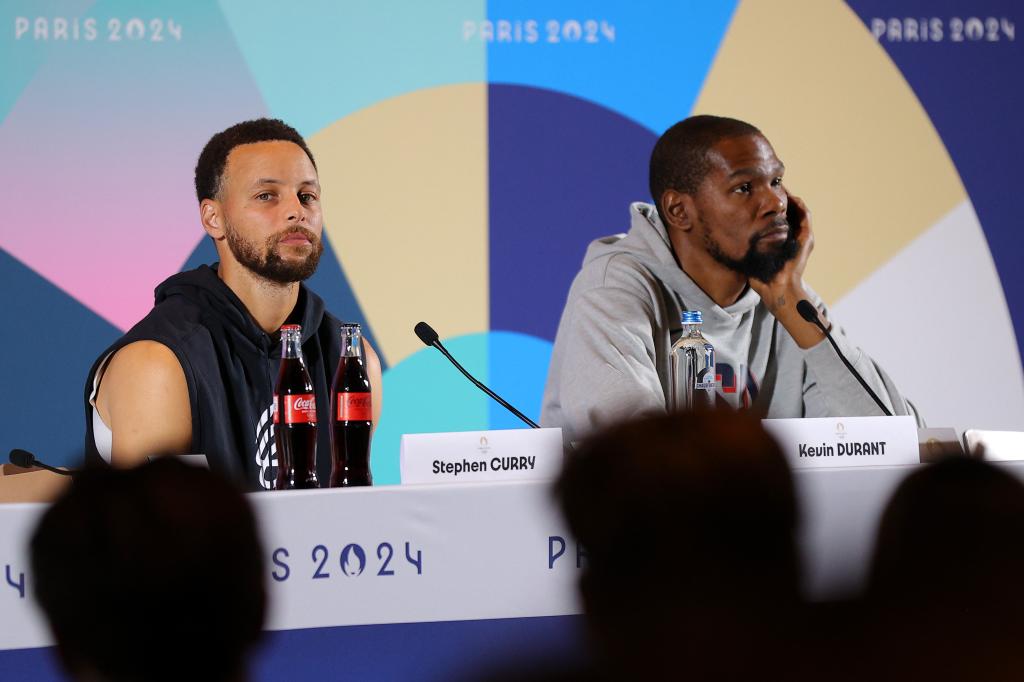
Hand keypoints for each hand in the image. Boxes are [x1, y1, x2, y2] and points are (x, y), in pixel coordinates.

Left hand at [747, 191, 813, 311]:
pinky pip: (805, 217)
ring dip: (791, 197)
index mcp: (781, 239)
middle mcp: (793, 237)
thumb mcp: (749, 254)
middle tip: (770, 186)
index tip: (758, 195)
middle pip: (788, 211)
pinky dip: (799, 206)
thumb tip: (721, 236)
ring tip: (781, 186)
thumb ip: (742, 244)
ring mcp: (802, 238)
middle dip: (780, 198)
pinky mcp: (806, 239)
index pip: (777, 216)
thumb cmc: (760, 277)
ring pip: (799, 210)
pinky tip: (790, 197)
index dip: (769, 205)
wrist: (776, 289)